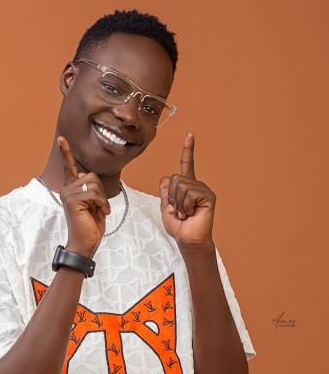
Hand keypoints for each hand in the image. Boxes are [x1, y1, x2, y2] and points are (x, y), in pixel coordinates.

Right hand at [58, 136, 109, 257]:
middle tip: (99, 208)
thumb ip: (91, 190)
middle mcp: (66, 189)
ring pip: (94, 184)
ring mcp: (67, 194)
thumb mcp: (94, 204)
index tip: (61, 139)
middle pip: (92, 176)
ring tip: (98, 212)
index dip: (66, 152)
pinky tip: (99, 213)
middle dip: (101, 193)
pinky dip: (102, 203)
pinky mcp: (72, 200)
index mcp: (70, 189)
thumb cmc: (90, 226)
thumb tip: (92, 180)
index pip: (69, 167)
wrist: (85, 244)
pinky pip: (94, 193)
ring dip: (102, 199)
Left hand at [160, 132, 215, 248]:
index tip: (190, 135)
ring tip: (186, 213)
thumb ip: (165, 192)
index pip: (186, 165)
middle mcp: (196, 185)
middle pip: (175, 179)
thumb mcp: (166, 207)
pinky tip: (193, 213)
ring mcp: (203, 189)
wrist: (187, 239)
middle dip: (171, 197)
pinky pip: (189, 193)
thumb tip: (166, 177)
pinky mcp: (209, 196)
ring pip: (181, 185)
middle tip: (179, 211)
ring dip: (179, 203)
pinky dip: (186, 206)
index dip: (188, 150)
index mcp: (186, 186)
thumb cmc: (178, 226)